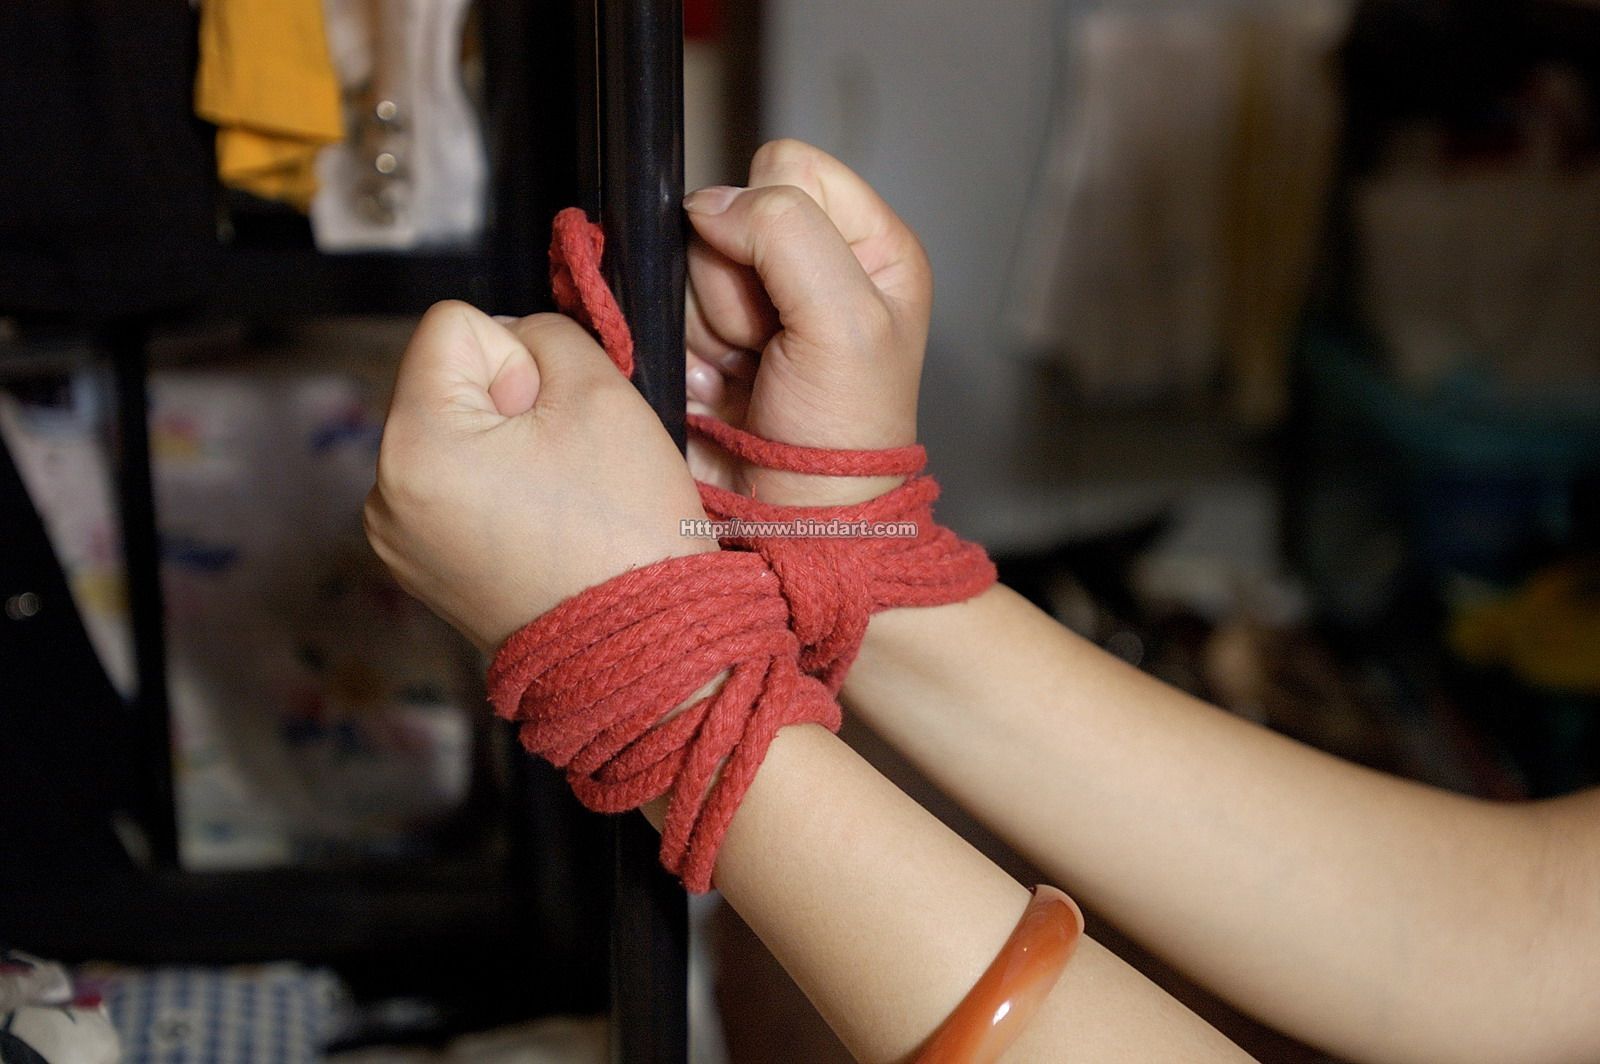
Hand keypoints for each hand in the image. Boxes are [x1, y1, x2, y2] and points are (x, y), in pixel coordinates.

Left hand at [365, 301, 715, 651]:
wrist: (641, 650)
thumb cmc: (626, 528)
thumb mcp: (601, 390)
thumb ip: (547, 333)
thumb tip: (513, 344)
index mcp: (413, 444)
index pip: (453, 325)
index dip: (519, 356)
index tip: (552, 421)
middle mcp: (383, 493)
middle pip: (445, 381)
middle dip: (506, 403)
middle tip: (563, 466)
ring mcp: (396, 538)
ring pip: (452, 433)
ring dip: (501, 446)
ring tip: (555, 501)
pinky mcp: (418, 568)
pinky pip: (452, 486)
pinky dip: (493, 490)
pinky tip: (538, 528)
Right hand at [684, 139, 931, 505]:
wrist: (790, 519)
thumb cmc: (841, 434)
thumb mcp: (844, 320)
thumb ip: (786, 233)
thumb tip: (710, 204)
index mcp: (868, 244)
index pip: (789, 167)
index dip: (774, 218)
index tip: (794, 295)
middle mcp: (811, 263)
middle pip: (726, 213)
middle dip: (738, 285)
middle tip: (769, 345)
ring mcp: (753, 302)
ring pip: (687, 261)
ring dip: (710, 324)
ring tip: (747, 372)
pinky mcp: (705, 337)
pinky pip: (663, 305)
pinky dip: (685, 349)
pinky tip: (718, 385)